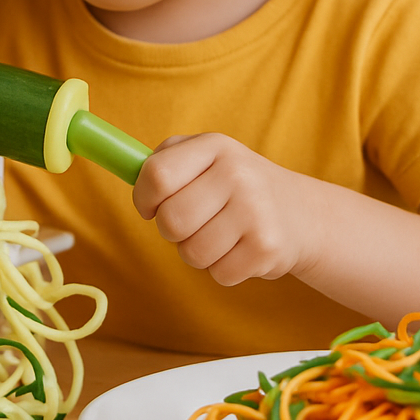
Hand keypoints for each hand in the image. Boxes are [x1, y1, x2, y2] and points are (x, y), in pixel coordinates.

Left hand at [132, 133, 321, 286]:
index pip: (157, 175)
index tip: (152, 207)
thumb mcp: (204, 158)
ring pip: (192, 252)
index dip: (145, 198)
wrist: (300, 213)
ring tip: (221, 236)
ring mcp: (255, 210)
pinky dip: (223, 269)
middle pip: (171, 221)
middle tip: (194, 223)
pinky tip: (241, 249)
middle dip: (174, 232)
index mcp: (214, 146)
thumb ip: (162, 162)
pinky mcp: (267, 247)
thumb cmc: (234, 187)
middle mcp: (236, 173)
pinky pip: (219, 273)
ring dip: (198, 252)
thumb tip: (119, 164)